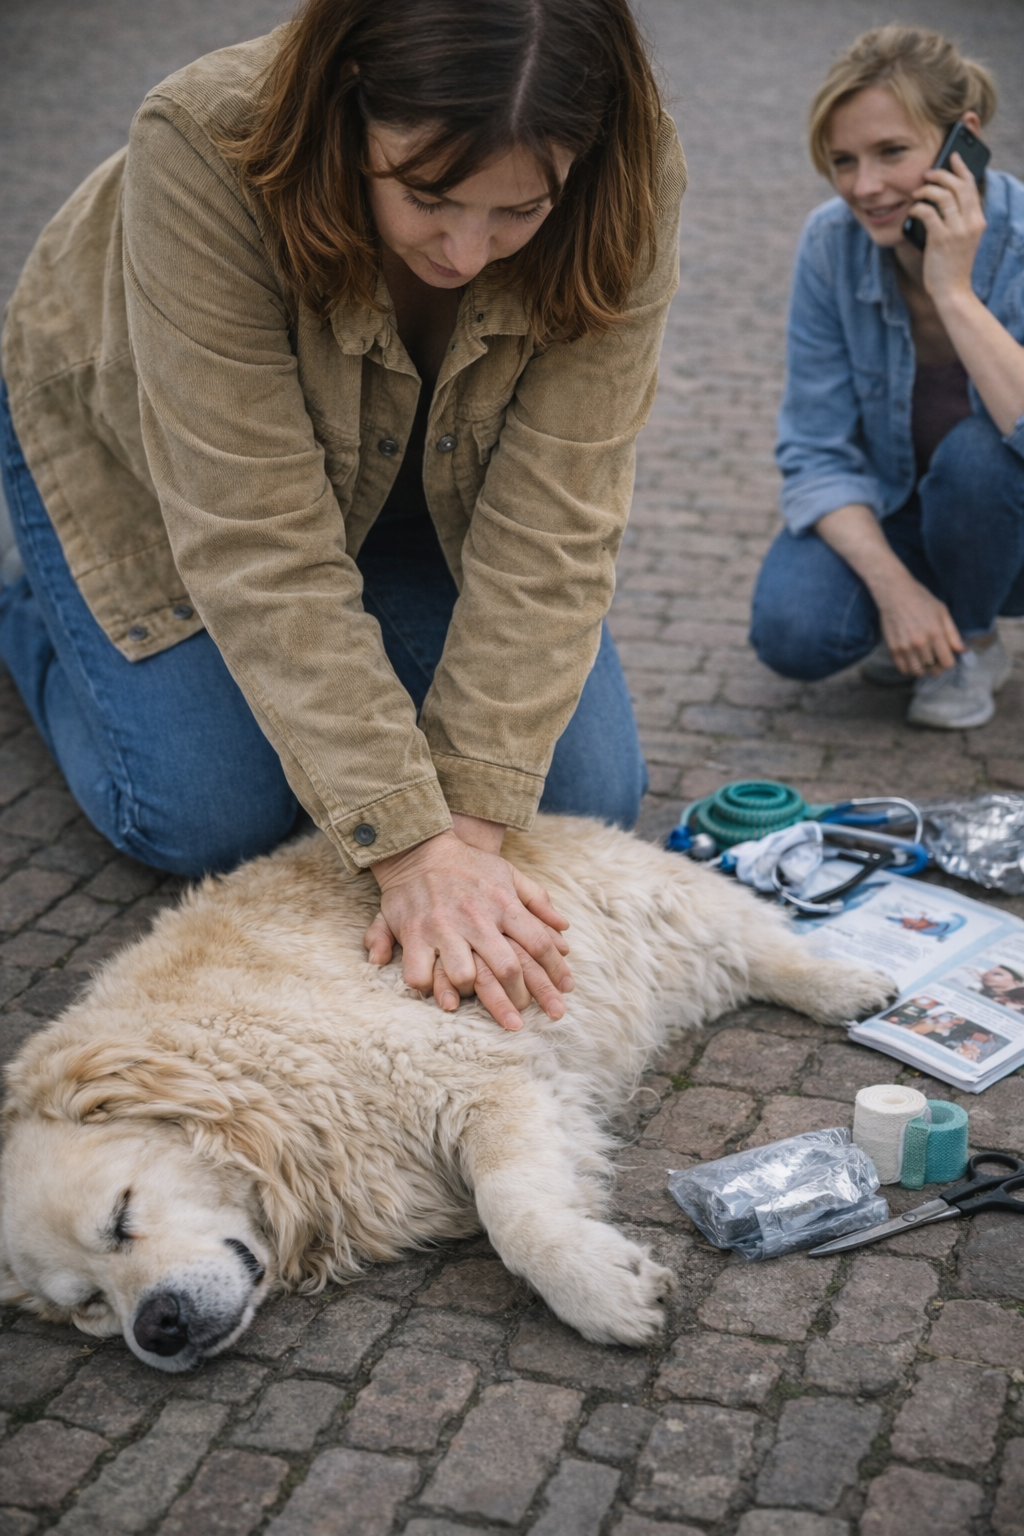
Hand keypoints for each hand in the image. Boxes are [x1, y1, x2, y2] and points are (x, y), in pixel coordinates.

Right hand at [363, 825, 573, 1030]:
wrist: (419, 848)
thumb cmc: (469, 865)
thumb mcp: (509, 873)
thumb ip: (538, 900)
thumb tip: (565, 928)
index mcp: (503, 904)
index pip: (539, 943)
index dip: (556, 972)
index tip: (566, 993)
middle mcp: (477, 918)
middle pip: (508, 968)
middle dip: (520, 999)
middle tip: (524, 1018)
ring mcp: (445, 928)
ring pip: (466, 977)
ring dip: (475, 995)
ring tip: (481, 1004)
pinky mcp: (415, 935)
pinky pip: (422, 975)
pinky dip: (431, 990)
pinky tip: (440, 997)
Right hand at [875, 569, 963, 675]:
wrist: (895, 593)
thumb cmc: (921, 600)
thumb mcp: (942, 612)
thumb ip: (953, 634)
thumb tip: (962, 651)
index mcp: (935, 633)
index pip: (947, 662)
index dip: (950, 662)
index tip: (948, 657)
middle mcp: (920, 643)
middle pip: (933, 669)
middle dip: (938, 667)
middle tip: (937, 659)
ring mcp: (905, 647)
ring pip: (918, 671)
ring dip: (924, 669)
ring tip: (925, 661)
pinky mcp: (893, 648)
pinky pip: (903, 668)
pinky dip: (910, 669)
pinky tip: (913, 661)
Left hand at [912, 153, 986, 303]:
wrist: (953, 292)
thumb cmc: (953, 267)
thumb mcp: (962, 240)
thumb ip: (959, 221)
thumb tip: (942, 200)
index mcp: (978, 221)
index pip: (971, 187)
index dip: (961, 169)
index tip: (952, 157)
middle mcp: (971, 223)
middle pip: (958, 186)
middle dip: (941, 175)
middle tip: (926, 175)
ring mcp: (957, 231)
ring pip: (943, 196)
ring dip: (926, 190)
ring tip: (916, 193)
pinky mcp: (941, 240)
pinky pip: (928, 213)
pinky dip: (918, 208)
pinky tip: (912, 211)